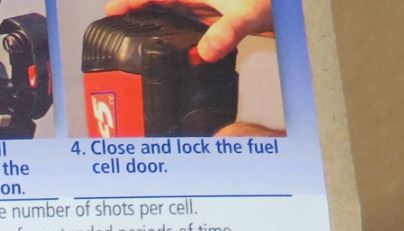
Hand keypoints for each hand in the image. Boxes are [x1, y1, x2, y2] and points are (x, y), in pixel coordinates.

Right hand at [101, 0, 272, 62]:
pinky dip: (176, 37)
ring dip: (154, 25)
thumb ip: (227, 32)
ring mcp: (205, 7)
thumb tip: (205, 51)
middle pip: (159, 3)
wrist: (290, 5)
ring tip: (134, 39)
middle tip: (114, 26)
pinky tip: (177, 52)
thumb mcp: (248, 13)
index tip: (112, 10)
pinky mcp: (214, 19)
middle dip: (136, 12)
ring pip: (170, 14)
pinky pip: (186, 26)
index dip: (132, 0)